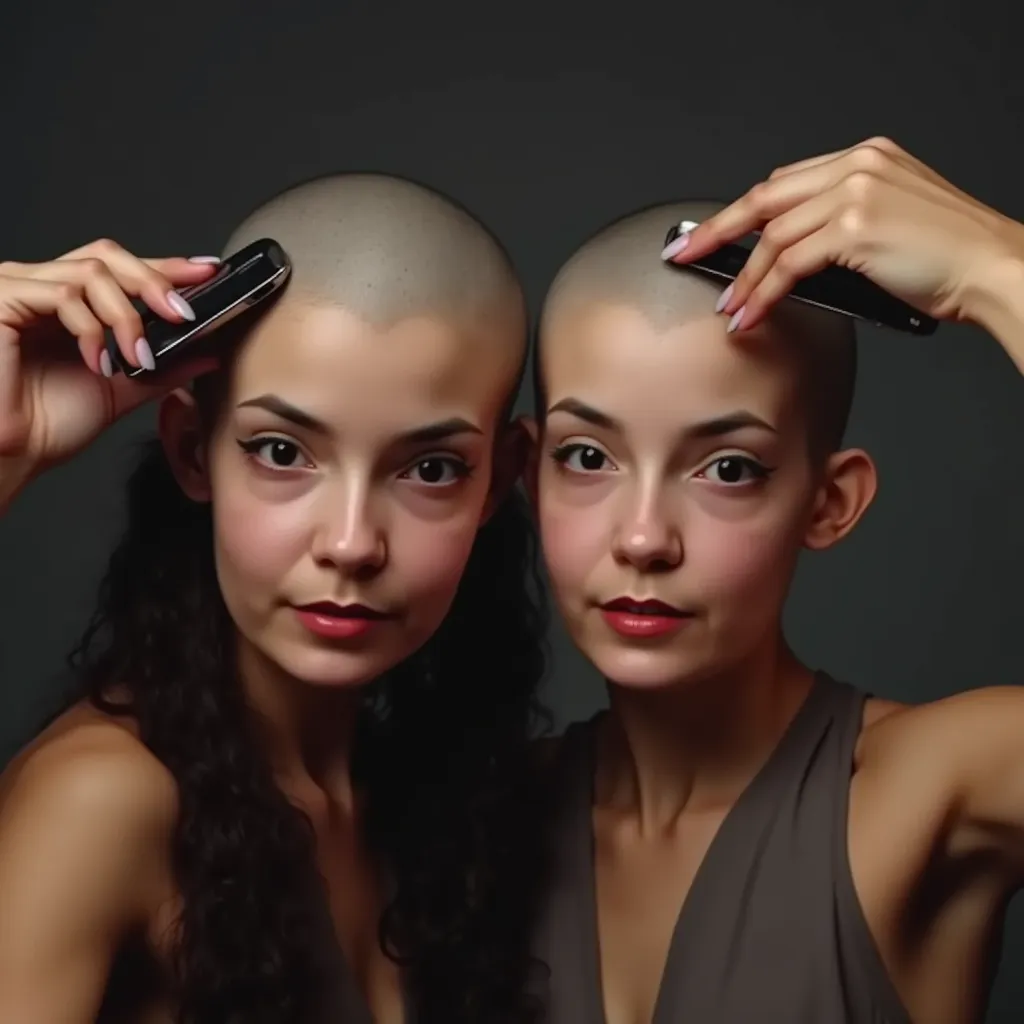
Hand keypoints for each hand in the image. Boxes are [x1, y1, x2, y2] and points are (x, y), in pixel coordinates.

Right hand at [0, 239, 220, 506]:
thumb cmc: (48, 424)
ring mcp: (18, 287)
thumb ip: (165, 366)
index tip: (208, 271)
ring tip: (137, 357)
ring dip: (126, 317)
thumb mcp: (124, 388)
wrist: (12, 453)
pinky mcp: (2, 299)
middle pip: (107, 256)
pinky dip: (92, 330)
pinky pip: (62, 296)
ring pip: (91, 273)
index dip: (166, 266)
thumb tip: (211, 351)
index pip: (121, 268)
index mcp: (68, 302)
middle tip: (183, 314)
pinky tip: (98, 364)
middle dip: (154, 282)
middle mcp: (41, 285)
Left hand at [663, 137, 1023, 332]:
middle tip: (685, 255)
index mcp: (864, 158)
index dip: (741, 212)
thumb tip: (789, 258)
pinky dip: (763, 292)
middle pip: (766, 199)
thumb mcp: (890, 223)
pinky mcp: (855, 226)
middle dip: (719, 232)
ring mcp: (855, 192)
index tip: (710, 233)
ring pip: (773, 236)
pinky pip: (789, 263)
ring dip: (744, 277)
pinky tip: (751, 312)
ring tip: (728, 306)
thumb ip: (841, 224)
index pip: (783, 184)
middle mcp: (857, 166)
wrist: (993, 268)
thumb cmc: (948, 257)